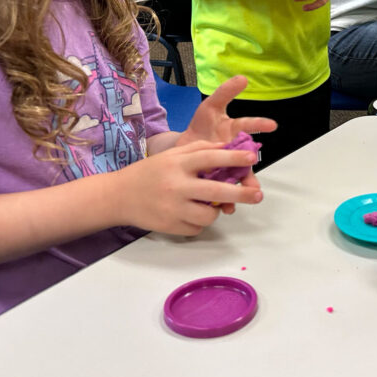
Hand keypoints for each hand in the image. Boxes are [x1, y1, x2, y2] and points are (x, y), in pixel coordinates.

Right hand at [114, 141, 264, 235]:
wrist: (118, 197)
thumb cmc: (149, 173)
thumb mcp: (171, 155)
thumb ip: (198, 149)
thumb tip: (226, 147)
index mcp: (176, 165)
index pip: (209, 158)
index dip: (232, 157)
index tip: (251, 157)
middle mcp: (175, 186)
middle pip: (215, 191)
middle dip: (241, 193)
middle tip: (258, 195)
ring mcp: (172, 209)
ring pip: (209, 216)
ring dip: (216, 212)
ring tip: (209, 205)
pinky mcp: (170, 227)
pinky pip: (196, 228)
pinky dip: (199, 223)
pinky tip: (188, 213)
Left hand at [177, 75, 276, 212]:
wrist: (182, 151)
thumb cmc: (201, 127)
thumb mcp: (209, 107)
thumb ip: (225, 93)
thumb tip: (243, 77)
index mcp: (233, 131)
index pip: (247, 125)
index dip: (259, 124)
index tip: (271, 124)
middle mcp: (234, 150)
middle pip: (246, 160)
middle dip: (253, 168)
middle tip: (260, 170)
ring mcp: (227, 166)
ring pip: (239, 178)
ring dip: (244, 188)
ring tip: (247, 195)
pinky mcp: (218, 180)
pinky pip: (225, 192)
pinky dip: (226, 200)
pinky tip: (225, 207)